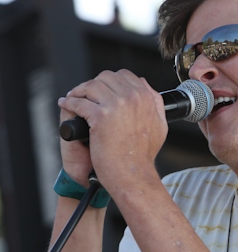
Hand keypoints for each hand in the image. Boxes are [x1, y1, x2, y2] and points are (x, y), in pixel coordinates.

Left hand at [58, 69, 166, 192]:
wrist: (133, 175)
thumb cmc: (143, 156)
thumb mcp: (159, 126)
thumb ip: (155, 103)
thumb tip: (145, 85)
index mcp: (146, 98)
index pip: (125, 76)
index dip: (110, 81)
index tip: (101, 89)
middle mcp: (133, 98)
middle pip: (106, 78)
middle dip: (93, 84)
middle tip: (84, 93)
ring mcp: (117, 106)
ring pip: (91, 86)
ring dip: (79, 91)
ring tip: (72, 98)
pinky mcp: (100, 117)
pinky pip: (79, 102)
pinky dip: (69, 102)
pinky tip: (65, 105)